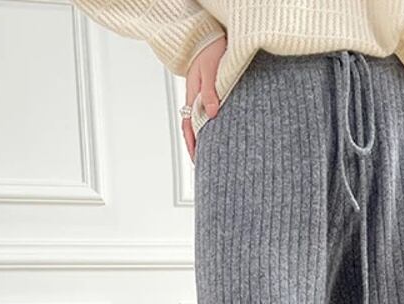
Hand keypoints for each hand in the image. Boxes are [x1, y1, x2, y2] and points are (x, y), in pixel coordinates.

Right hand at [183, 36, 225, 160]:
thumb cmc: (209, 51)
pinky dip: (204, 128)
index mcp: (193, 97)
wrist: (205, 38)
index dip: (193, 145)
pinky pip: (202, 115)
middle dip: (195, 148)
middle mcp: (194, 100)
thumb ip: (210, 92)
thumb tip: (213, 113)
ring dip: (199, 139)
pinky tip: (211, 134)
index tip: (198, 160)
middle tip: (201, 164)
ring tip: (206, 154)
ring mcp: (198, 98)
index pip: (190, 128)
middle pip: (191, 130)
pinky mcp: (205, 95)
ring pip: (196, 124)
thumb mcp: (211, 71)